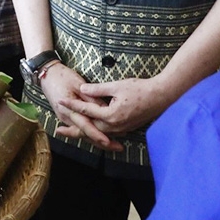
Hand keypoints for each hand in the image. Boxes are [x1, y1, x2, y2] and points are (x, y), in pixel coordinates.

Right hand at [38, 63, 121, 151]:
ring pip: (83, 134)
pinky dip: (91, 134)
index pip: (85, 125)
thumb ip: (91, 98)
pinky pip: (80, 129)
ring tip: (114, 146)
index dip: (98, 134)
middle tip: (118, 148)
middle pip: (86, 134)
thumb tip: (105, 109)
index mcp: (68, 109)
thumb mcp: (78, 84)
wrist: (47, 75)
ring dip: (98, 140)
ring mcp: (65, 119)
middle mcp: (66, 117)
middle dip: (102, 143)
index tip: (109, 142)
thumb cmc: (62, 76)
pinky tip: (101, 139)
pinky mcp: (67, 117)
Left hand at [56, 75, 171, 141]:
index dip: (72, 105)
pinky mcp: (126, 128)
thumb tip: (82, 89)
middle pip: (89, 129)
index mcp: (110, 115)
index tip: (60, 100)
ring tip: (71, 133)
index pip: (86, 110)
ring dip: (84, 133)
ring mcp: (121, 129)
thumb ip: (97, 89)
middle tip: (58, 130)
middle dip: (73, 130)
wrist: (161, 96)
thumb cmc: (140, 89)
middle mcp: (115, 126)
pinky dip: (96, 133)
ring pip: (98, 133)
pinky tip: (91, 131)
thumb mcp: (116, 86)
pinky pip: (107, 133)